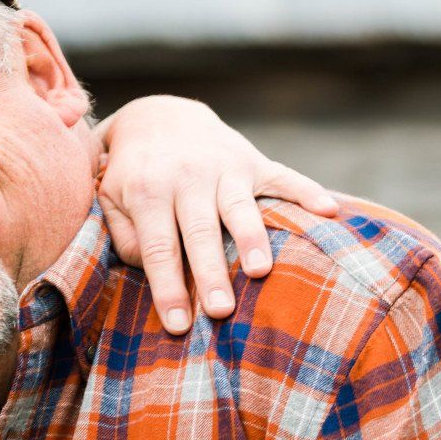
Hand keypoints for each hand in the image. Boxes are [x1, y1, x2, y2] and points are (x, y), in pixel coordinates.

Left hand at [95, 96, 338, 333]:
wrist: (160, 115)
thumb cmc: (134, 173)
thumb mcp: (111, 199)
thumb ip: (124, 236)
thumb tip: (148, 268)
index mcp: (148, 191)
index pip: (158, 247)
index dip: (168, 286)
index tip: (179, 324)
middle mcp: (187, 177)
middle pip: (200, 232)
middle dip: (211, 272)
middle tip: (220, 310)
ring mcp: (224, 167)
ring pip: (239, 206)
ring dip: (251, 237)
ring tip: (260, 270)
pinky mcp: (253, 160)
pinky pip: (284, 176)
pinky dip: (307, 191)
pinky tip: (328, 210)